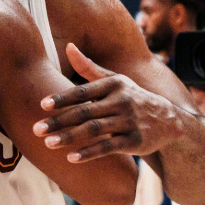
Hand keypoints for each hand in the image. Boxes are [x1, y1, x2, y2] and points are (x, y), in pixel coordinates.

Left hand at [33, 44, 182, 162]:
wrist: (168, 120)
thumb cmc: (131, 97)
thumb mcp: (114, 79)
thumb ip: (88, 67)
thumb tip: (68, 46)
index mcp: (114, 84)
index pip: (83, 91)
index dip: (63, 98)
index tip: (42, 105)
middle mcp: (122, 101)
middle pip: (85, 112)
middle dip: (59, 121)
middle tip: (36, 129)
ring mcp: (129, 121)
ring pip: (94, 130)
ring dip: (69, 137)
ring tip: (48, 143)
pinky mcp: (135, 141)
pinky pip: (108, 147)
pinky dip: (89, 153)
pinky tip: (71, 158)